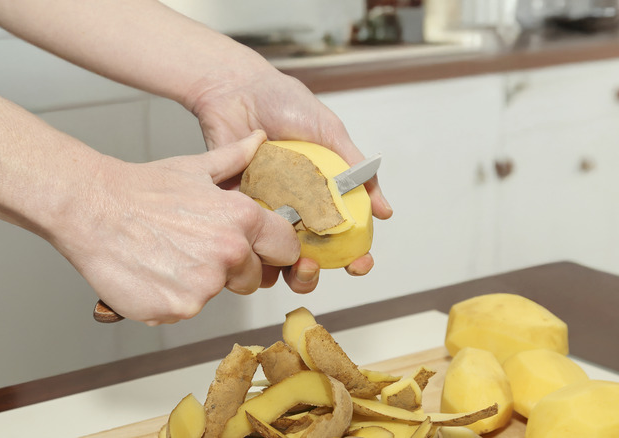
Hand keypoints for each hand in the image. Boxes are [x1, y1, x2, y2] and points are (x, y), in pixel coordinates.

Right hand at [50, 131, 299, 324]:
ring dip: (197, 283)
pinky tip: (153, 273)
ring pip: (216, 295)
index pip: (285, 249)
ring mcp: (205, 285)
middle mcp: (230, 253)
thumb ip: (235, 158)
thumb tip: (258, 139)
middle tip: (194, 248)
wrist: (91, 208)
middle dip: (231, 269)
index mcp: (242, 219)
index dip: (272, 250)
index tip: (257, 251)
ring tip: (168, 256)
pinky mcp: (178, 309)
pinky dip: (170, 299)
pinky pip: (185, 311)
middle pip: (252, 278)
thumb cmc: (141, 189)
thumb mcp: (195, 168)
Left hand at [190, 65, 392, 292]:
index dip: (354, 254)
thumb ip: (357, 170)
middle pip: (306, 254)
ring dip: (283, 267)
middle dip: (314, 272)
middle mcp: (292, 205)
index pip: (341, 235)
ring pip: (274, 252)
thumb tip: (384, 210)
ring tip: (291, 260)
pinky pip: (244, 231)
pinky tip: (262, 233)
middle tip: (315, 266)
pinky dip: (253, 240)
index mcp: (320, 193)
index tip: (360, 263)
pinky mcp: (235, 202)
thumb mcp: (331, 134)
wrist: (238, 88)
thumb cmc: (284, 103)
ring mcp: (264, 207)